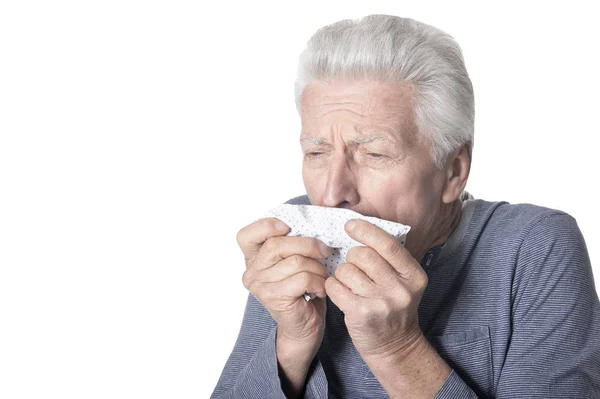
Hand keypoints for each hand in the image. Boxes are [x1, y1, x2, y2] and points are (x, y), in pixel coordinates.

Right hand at [236, 217, 329, 344]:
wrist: (304, 329)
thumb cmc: (302, 291)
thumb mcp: (294, 261)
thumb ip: (293, 244)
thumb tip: (312, 223)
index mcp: (253, 259)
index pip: (246, 235)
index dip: (265, 226)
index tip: (287, 227)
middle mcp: (251, 272)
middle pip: (277, 244)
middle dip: (307, 244)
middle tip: (324, 251)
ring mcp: (261, 286)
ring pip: (295, 262)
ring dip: (317, 267)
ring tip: (322, 276)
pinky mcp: (275, 298)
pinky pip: (303, 278)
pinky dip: (318, 281)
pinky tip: (320, 290)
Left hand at [325, 218, 428, 361]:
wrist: (395, 346)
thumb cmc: (393, 308)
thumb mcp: (402, 282)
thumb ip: (388, 259)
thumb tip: (359, 226)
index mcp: (413, 275)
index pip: (388, 244)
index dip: (366, 230)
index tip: (350, 225)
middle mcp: (401, 289)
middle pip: (363, 255)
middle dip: (351, 257)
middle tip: (354, 267)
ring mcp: (382, 302)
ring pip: (347, 270)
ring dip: (342, 274)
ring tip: (349, 284)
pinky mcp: (362, 314)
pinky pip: (335, 287)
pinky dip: (333, 287)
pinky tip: (341, 293)